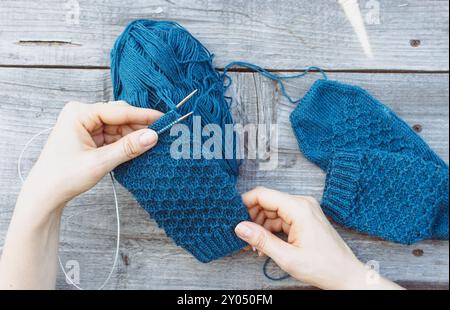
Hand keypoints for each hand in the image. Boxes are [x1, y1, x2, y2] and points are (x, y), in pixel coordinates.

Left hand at [0, 101, 161, 288]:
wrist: (44, 195)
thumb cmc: (64, 177)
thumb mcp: (100, 162)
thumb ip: (128, 147)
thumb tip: (153, 136)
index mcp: (79, 113)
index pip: (119, 111)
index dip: (143, 116)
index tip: (164, 119)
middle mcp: (81, 114)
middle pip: (119, 116)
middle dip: (138, 126)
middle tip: (161, 134)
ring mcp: (84, 125)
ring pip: (117, 127)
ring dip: (132, 136)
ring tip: (150, 145)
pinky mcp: (88, 137)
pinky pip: (112, 136)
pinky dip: (124, 143)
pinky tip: (137, 148)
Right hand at [235, 187, 402, 289]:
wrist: (346, 275)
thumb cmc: (323, 267)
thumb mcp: (287, 257)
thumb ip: (261, 240)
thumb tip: (240, 227)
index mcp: (299, 208)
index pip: (263, 194)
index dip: (245, 203)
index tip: (233, 216)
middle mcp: (302, 204)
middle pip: (267, 202)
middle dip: (252, 218)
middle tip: (244, 237)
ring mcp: (304, 210)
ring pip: (273, 211)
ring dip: (261, 227)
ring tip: (256, 246)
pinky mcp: (305, 218)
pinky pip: (281, 218)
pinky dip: (271, 230)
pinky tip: (266, 245)